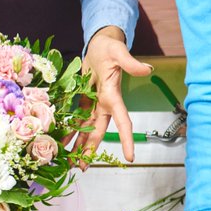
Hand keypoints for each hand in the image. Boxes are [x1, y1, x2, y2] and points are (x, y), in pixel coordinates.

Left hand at [74, 26, 152, 164]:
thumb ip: (130, 63)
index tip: (130, 157)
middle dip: (91, 150)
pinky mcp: (84, 99)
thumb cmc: (111, 46)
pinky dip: (70, 129)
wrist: (100, 43)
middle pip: (99, 132)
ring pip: (87, 130)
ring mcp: (94, 104)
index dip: (126, 139)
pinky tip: (62, 141)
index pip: (123, 122)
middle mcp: (105, 104)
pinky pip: (77, 118)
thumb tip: (147, 69)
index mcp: (114, 97)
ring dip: (80, 145)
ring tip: (71, 162)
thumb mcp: (119, 52)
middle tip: (83, 167)